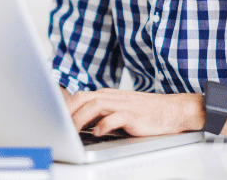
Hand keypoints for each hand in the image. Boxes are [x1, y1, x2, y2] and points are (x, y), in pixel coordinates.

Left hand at [63, 88, 202, 136]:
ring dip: (81, 119)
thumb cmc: (145, 113)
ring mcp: (123, 104)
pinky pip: (115, 117)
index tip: (54, 120)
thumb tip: (78, 125)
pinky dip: (104, 124)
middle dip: (69, 112)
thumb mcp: (119, 110)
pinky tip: (97, 132)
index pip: (80, 96)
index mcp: (107, 95)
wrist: (172, 111)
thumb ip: (100, 114)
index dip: (65, 107)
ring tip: (72, 131)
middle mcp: (112, 97)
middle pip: (83, 98)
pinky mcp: (133, 115)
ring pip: (95, 105)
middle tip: (59, 126)